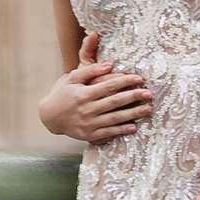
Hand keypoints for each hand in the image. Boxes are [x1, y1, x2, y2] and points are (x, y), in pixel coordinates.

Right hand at [40, 29, 151, 146]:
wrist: (49, 116)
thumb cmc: (63, 93)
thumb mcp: (73, 78)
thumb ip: (91, 70)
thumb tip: (110, 64)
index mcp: (83, 94)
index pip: (108, 86)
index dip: (125, 81)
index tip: (139, 78)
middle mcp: (87, 109)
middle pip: (115, 102)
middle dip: (133, 97)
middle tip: (149, 93)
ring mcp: (88, 123)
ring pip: (115, 118)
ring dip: (133, 114)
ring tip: (147, 109)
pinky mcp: (89, 135)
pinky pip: (108, 132)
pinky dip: (121, 130)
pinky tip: (134, 126)